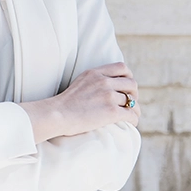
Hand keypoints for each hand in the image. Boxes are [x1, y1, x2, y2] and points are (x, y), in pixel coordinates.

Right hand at [19, 62, 139, 141]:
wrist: (56, 115)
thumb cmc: (64, 104)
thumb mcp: (79, 82)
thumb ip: (94, 80)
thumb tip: (108, 87)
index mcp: (95, 73)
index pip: (122, 68)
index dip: (128, 77)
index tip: (126, 86)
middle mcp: (103, 82)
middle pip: (131, 84)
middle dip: (133, 93)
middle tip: (129, 102)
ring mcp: (108, 96)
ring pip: (132, 101)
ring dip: (134, 109)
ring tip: (131, 115)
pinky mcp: (111, 111)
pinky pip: (131, 114)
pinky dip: (134, 119)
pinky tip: (131, 123)